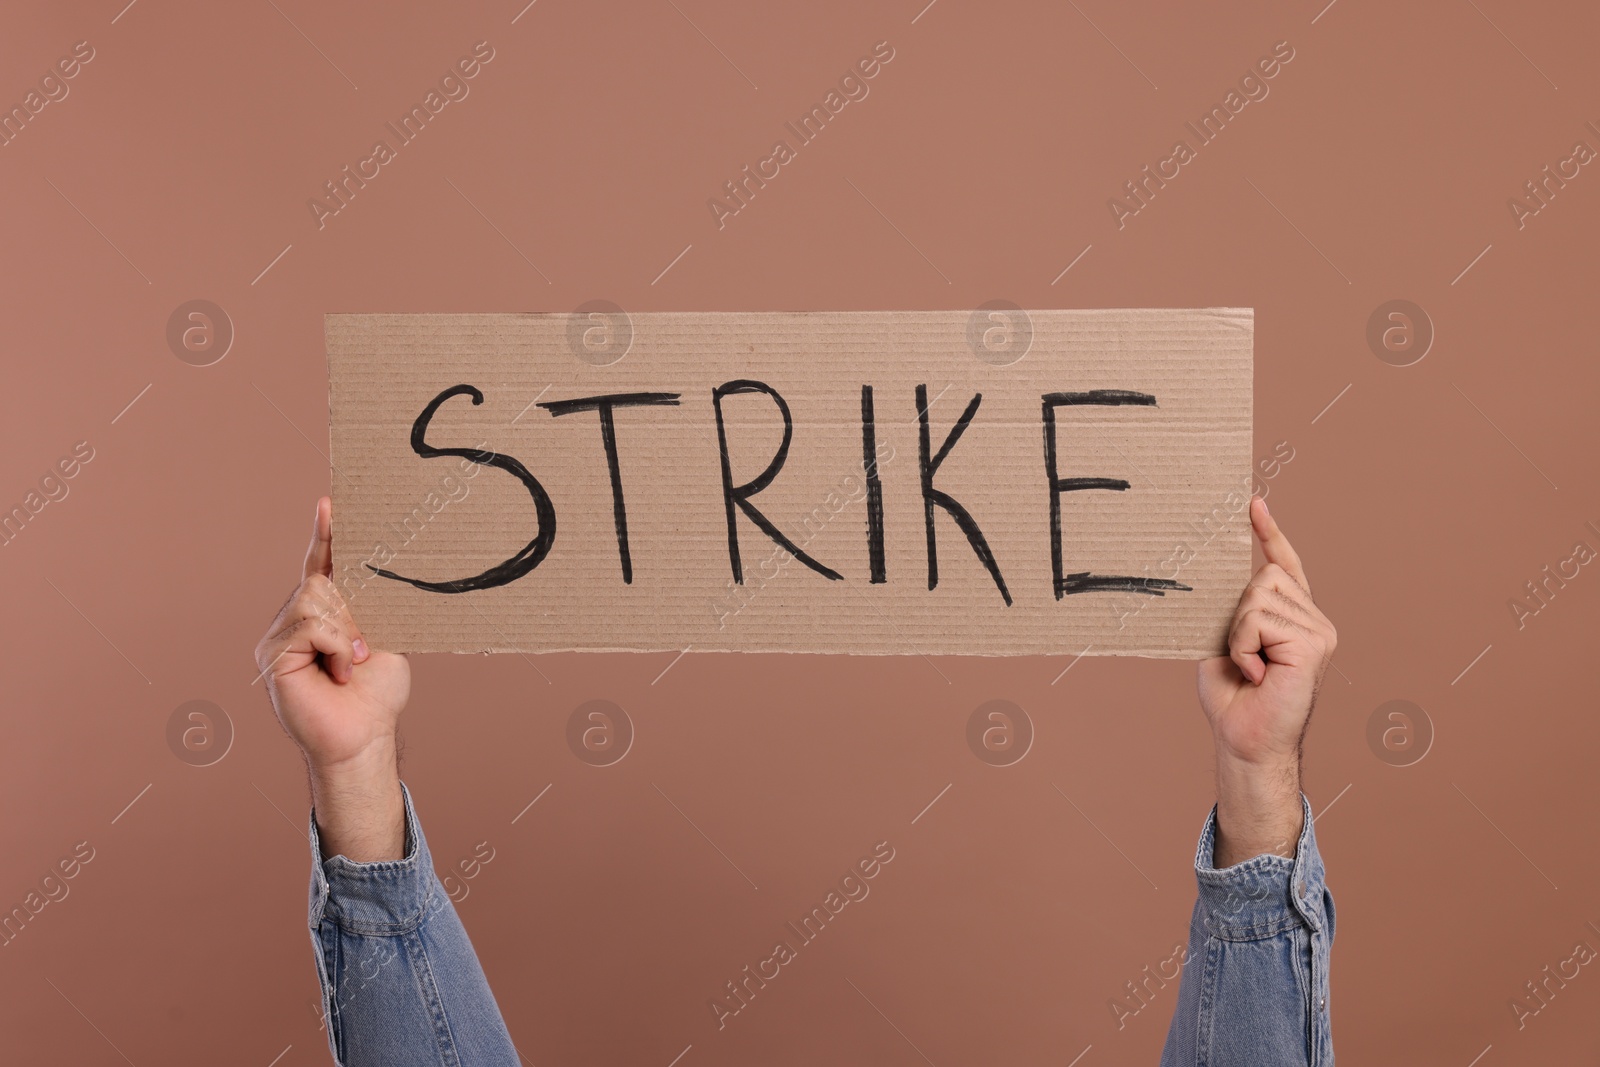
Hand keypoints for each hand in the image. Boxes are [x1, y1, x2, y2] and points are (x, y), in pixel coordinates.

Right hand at [255, 497, 409, 859]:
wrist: (365, 737)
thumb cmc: (376, 693)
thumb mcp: (381, 636)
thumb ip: (369, 605)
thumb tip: (374, 567)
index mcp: (322, 614)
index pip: (320, 565)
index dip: (325, 534)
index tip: (330, 502)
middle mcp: (293, 620)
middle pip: (320, 580)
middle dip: (352, 609)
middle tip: (365, 649)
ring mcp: (278, 637)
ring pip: (314, 598)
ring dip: (346, 631)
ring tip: (353, 664)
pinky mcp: (273, 656)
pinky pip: (310, 624)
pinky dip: (336, 644)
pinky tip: (341, 671)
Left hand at [1198, 497, 1336, 865]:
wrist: (1245, 740)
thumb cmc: (1232, 697)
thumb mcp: (1222, 640)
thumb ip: (1231, 608)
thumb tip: (1214, 571)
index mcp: (1291, 616)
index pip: (1284, 564)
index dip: (1269, 533)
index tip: (1253, 502)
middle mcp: (1312, 618)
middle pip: (1262, 576)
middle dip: (1236, 613)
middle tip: (1241, 656)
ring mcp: (1318, 628)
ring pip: (1257, 596)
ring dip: (1237, 634)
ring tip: (1249, 668)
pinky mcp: (1314, 641)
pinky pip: (1259, 618)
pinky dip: (1244, 646)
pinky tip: (1257, 674)